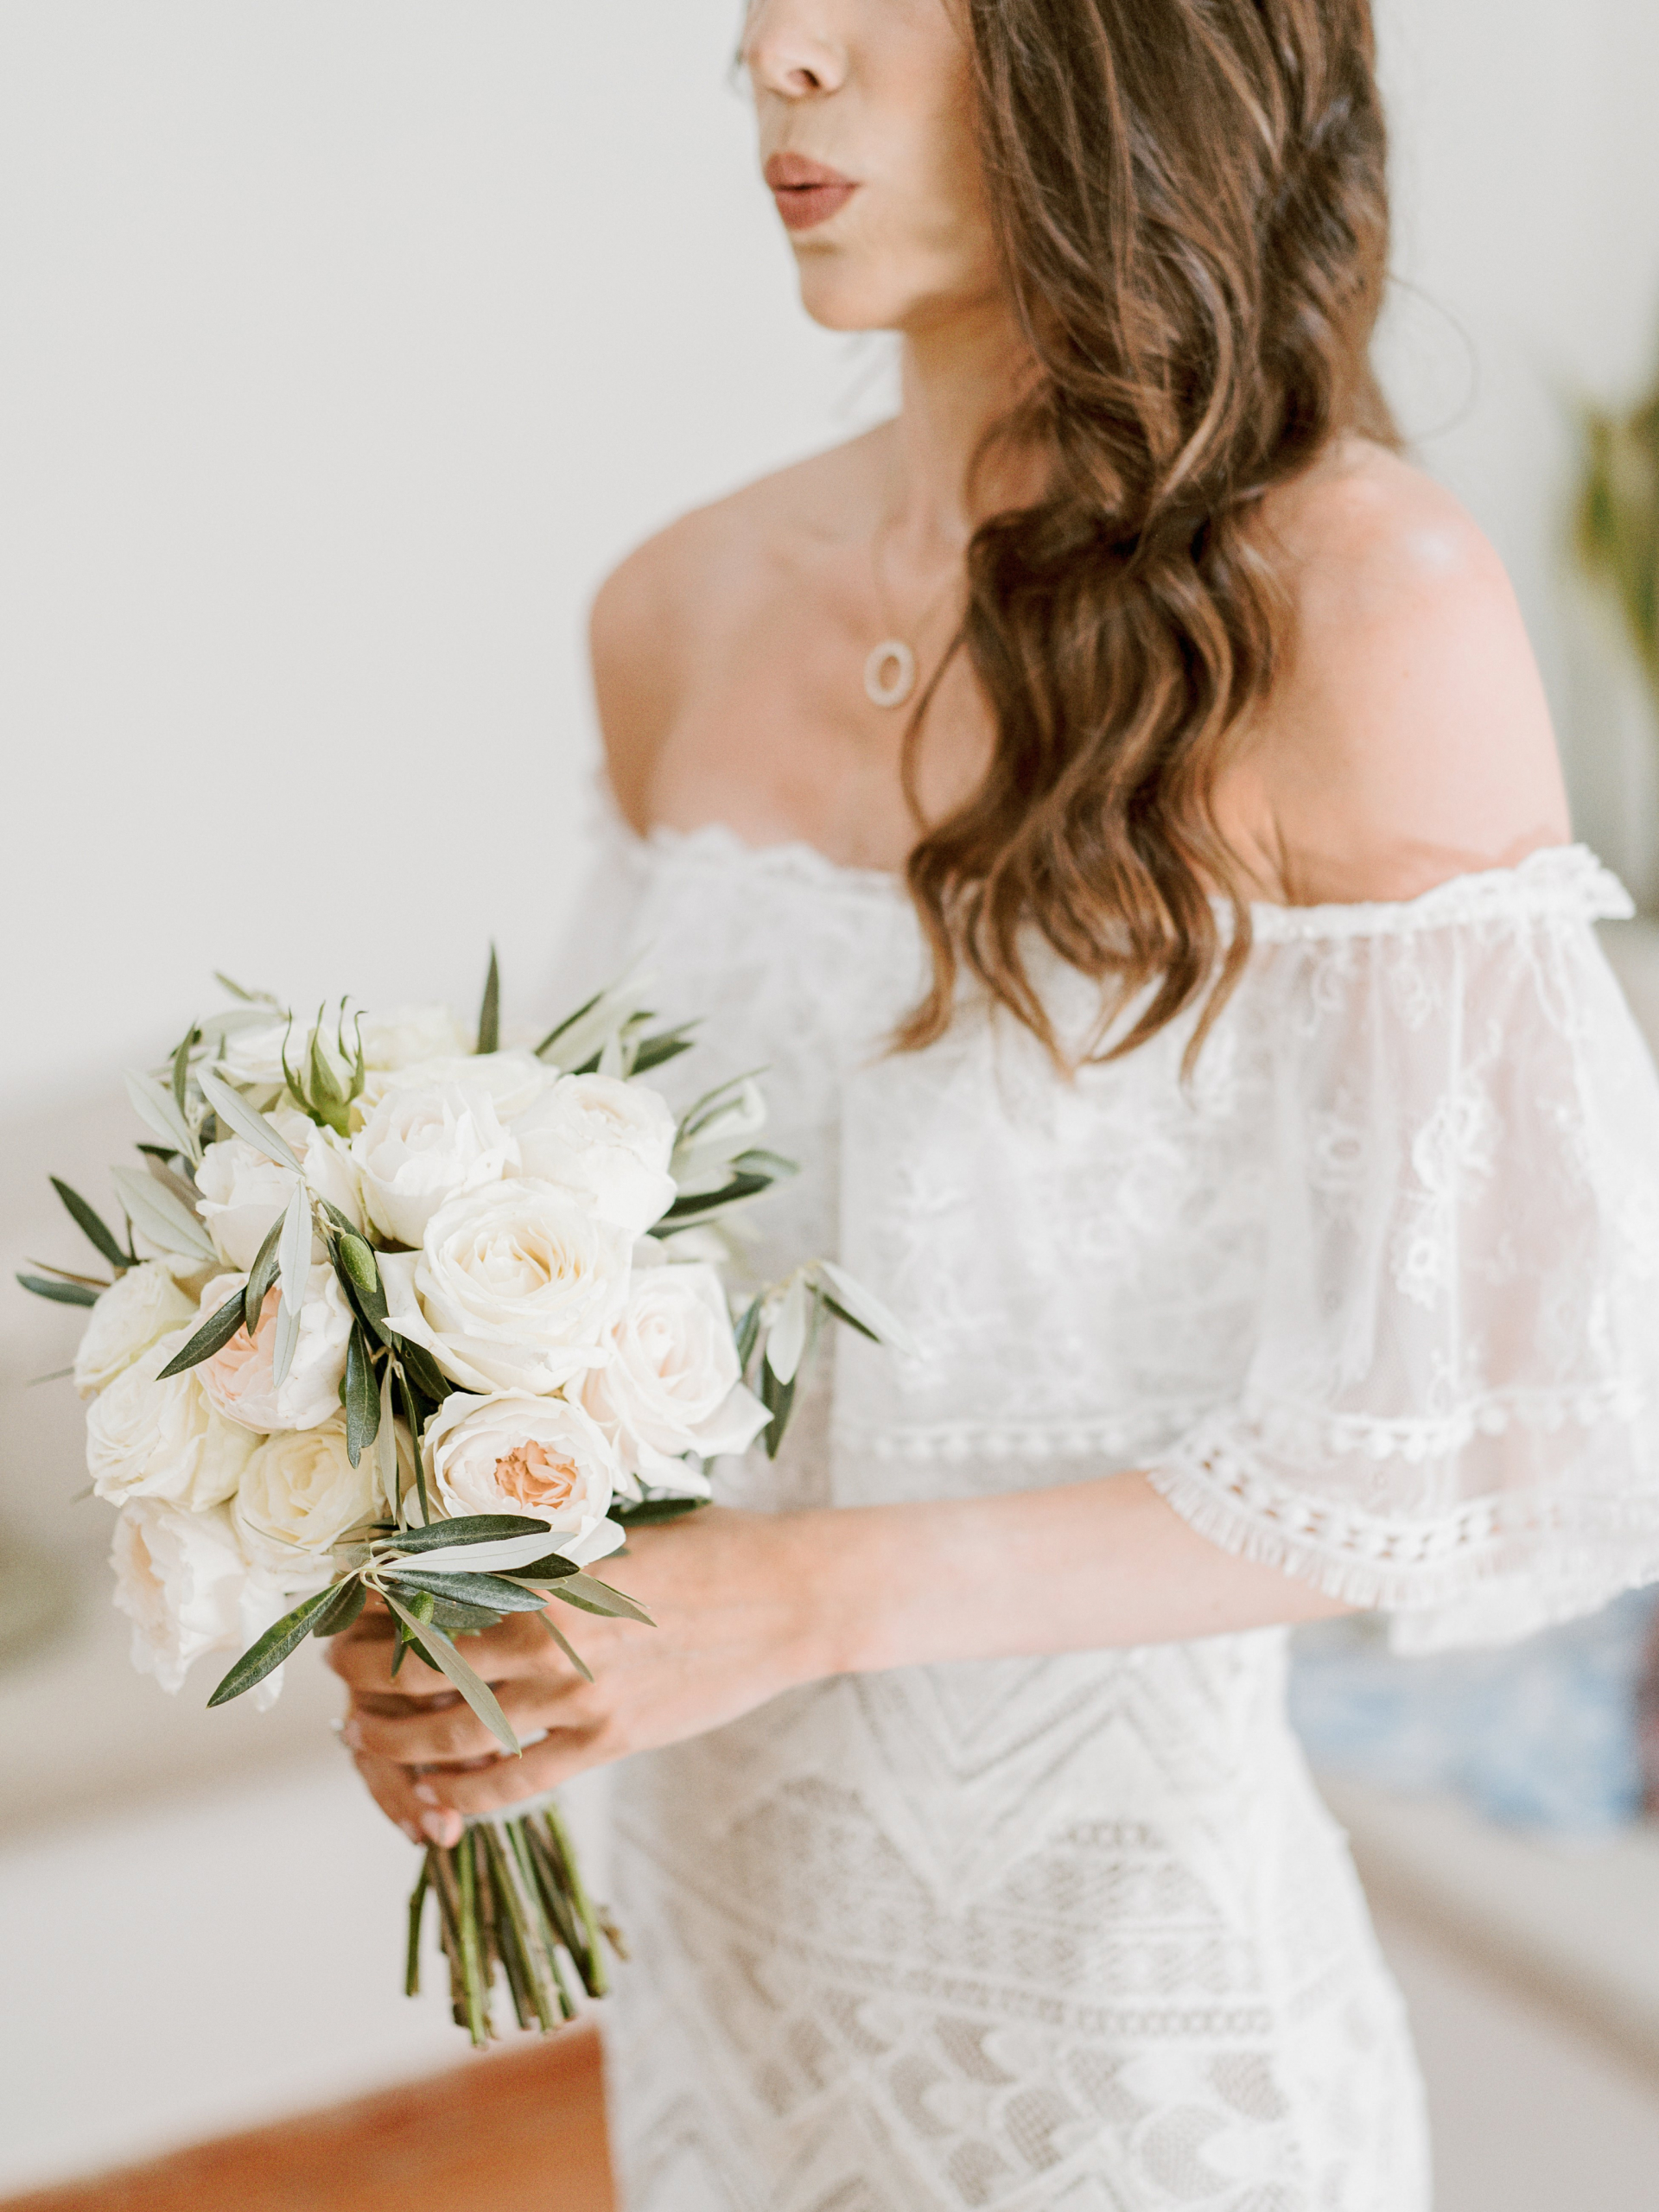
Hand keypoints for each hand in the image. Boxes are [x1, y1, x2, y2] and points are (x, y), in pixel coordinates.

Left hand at [325, 1506, 832, 1846]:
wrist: (793, 1599)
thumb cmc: (712, 1547)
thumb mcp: (622, 1530)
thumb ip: (551, 1552)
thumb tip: (478, 1554)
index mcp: (555, 1578)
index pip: (438, 1601)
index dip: (383, 1614)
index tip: (351, 1613)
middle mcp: (558, 1644)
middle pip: (432, 1671)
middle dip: (370, 1679)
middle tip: (340, 1676)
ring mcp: (584, 1702)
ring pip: (461, 1735)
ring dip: (399, 1742)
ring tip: (363, 1736)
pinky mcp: (612, 1743)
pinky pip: (521, 1782)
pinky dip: (468, 1794)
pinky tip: (434, 1795)